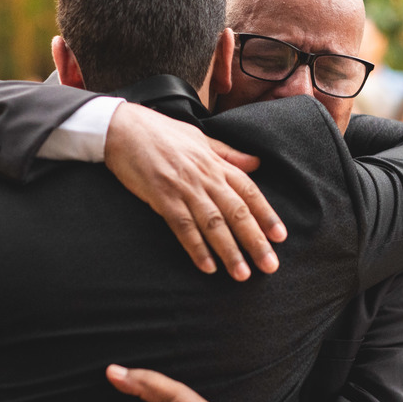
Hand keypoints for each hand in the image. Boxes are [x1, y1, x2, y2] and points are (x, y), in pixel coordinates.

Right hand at [104, 103, 286, 280]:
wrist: (122, 127)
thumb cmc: (161, 132)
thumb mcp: (201, 137)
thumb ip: (229, 154)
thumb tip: (257, 163)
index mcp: (216, 162)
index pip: (249, 191)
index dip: (266, 215)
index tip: (280, 237)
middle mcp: (205, 177)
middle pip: (236, 212)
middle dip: (255, 241)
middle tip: (269, 266)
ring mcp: (184, 188)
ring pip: (213, 224)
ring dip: (229, 251)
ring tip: (242, 274)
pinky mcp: (162, 197)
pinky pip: (182, 227)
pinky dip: (196, 248)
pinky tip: (207, 266)